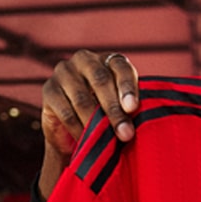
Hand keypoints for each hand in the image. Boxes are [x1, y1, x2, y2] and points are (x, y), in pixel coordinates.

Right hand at [39, 50, 139, 197]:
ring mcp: (63, 72)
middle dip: (115, 110)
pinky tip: (88, 142)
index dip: (128, 87)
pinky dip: (79, 129)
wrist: (74, 132)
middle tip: (126, 134)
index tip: (133, 108)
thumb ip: (131, 108)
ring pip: (82, 99)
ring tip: (110, 142)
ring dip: (97, 123)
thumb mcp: (122, 110)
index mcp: (108, 60)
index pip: (120, 67)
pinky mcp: (48, 90)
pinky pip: (66, 112)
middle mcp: (84, 60)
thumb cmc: (107, 118)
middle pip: (101, 81)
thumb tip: (152, 121)